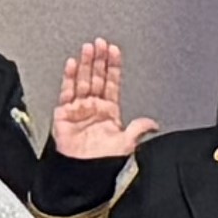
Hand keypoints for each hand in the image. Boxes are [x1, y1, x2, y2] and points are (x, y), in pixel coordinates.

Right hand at [49, 39, 160, 161]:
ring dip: (86, 63)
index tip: (114, 51)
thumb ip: (138, 130)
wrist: (82, 174)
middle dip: (99, 59)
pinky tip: (73, 64)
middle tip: (100, 43)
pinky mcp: (64, 113)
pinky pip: (67, 91)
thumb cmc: (101, 162)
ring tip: (89, 48)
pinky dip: (69, 77)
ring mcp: (79, 108)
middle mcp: (94, 107)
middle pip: (97, 77)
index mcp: (109, 112)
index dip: (113, 66)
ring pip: (83, 80)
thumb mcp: (126, 144)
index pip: (112, 83)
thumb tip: (153, 124)